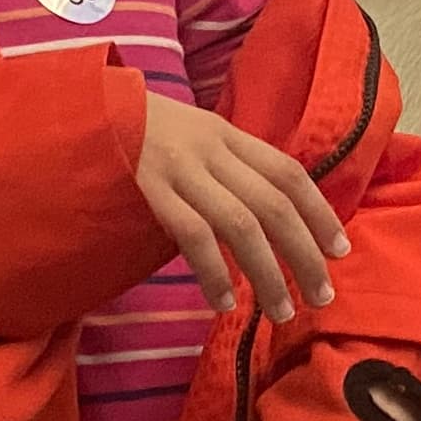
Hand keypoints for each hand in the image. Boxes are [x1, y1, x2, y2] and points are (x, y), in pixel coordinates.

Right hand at [137, 96, 346, 322]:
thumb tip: (268, 219)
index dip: (319, 212)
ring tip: (280, 311)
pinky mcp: (148, 189)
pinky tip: (224, 301)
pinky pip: (192, 235)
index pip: (288, 173)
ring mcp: (179, 168)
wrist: (80, 110)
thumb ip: (226, 168)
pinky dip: (214, 272)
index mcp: (226, 134)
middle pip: (273, 203)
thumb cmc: (137, 133)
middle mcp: (210, 148)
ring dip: (267, 272)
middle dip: (304, 253)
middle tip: (321, 296)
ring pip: (239, 223)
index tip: (340, 251)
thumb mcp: (191, 137)